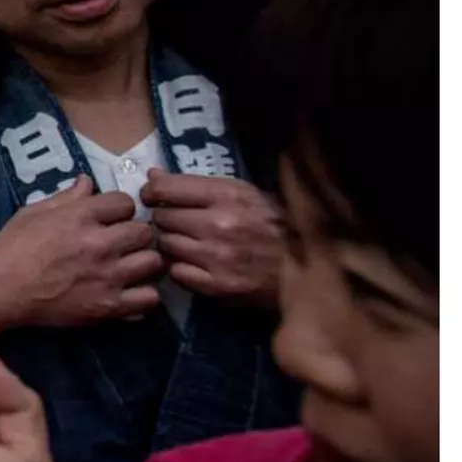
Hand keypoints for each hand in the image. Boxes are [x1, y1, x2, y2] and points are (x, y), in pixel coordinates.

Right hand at [0, 176, 162, 332]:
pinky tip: (129, 291)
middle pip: (144, 231)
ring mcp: (107, 277)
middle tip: (123, 242)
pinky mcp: (108, 306)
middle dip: (135, 234)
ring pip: (153, 262)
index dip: (119, 209)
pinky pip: (149, 298)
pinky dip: (143, 295)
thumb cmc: (11, 248)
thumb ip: (66, 197)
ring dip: (143, 262)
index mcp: (80, 216)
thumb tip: (88, 181)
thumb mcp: (33, 212)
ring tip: (130, 266)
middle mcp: (99, 244)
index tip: (111, 218)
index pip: (125, 202)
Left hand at [142, 170, 283, 304]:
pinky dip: (180, 267)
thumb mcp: (242, 192)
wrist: (309, 266)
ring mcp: (217, 258)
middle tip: (176, 221)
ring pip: (166, 245)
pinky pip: (176, 272)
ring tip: (187, 241)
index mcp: (227, 195)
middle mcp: (219, 225)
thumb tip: (153, 175)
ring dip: (171, 242)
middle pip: (162, 218)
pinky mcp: (217, 287)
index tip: (152, 196)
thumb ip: (198, 185)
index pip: (166, 189)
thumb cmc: (273, 223)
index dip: (152, 192)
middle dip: (164, 217)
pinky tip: (193, 263)